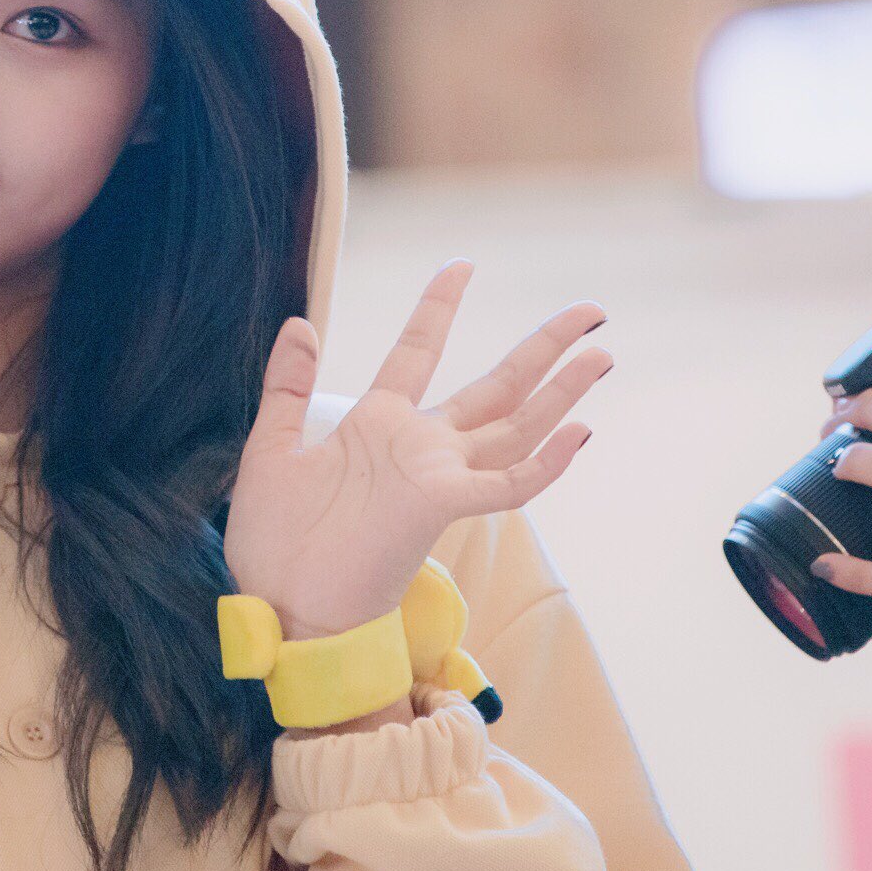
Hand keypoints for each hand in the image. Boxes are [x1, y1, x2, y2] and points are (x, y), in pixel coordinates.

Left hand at [224, 260, 608, 638]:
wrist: (276, 605)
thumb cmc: (271, 541)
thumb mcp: (270, 447)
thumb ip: (287, 386)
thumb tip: (300, 321)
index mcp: (376, 426)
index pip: (417, 353)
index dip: (439, 308)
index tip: (461, 265)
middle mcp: (418, 447)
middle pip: (495, 388)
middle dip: (542, 348)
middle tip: (591, 312)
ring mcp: (435, 476)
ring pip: (514, 427)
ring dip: (559, 392)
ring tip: (601, 352)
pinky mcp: (440, 508)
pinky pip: (506, 484)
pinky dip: (544, 461)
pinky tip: (579, 432)